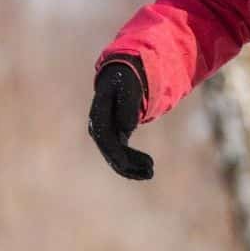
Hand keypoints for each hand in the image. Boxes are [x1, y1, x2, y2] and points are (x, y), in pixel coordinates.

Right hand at [89, 59, 153, 180]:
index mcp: (98, 115)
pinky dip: (134, 163)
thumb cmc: (126, 79)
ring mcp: (106, 135)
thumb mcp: (128, 86)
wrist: (122, 76)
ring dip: (132, 168)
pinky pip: (122, 155)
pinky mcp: (116, 138)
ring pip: (115, 158)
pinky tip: (147, 168)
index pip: (104, 137)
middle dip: (127, 164)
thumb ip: (127, 105)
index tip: (125, 164)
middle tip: (150, 171)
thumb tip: (126, 128)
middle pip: (110, 152)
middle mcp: (98, 128)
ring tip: (151, 173)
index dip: (113, 152)